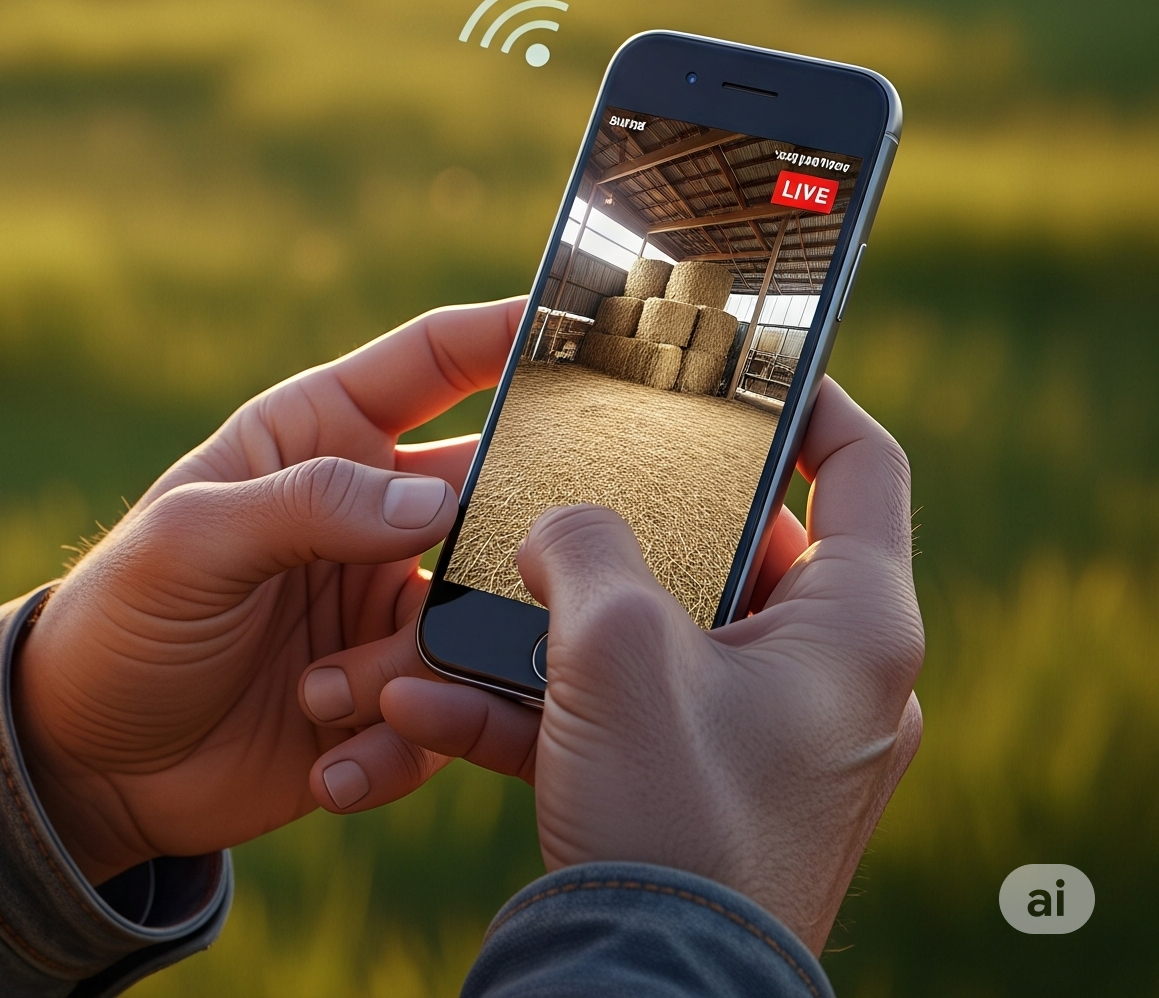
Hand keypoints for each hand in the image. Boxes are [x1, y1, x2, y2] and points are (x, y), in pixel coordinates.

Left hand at [10, 299, 519, 881]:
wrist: (89, 760)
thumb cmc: (119, 618)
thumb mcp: (191, 542)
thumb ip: (307, 508)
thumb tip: (435, 501)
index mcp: (320, 435)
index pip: (433, 361)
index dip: (507, 332)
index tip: (588, 322)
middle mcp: (369, 510)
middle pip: (489, 493)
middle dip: (516, 528)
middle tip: (540, 565)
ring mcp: (384, 604)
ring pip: (473, 619)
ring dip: (411, 670)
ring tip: (326, 696)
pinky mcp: (391, 697)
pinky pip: (444, 717)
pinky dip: (397, 744)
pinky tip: (325, 762)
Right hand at [311, 376, 923, 953]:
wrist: (648, 997)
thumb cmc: (671, 816)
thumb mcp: (618, 645)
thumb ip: (585, 542)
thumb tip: (560, 525)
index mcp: (854, 627)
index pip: (864, 465)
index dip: (805, 394)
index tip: (729, 360)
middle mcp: (827, 679)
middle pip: (729, 546)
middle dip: (611, 527)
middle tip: (549, 485)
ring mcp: (764, 741)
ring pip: (650, 637)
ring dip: (542, 627)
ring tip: (448, 614)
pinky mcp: (701, 792)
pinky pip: (619, 716)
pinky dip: (535, 706)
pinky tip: (430, 703)